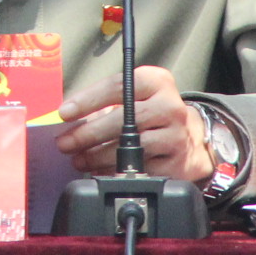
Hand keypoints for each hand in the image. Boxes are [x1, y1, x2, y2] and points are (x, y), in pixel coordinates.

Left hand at [54, 67, 213, 182]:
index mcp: (156, 82)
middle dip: (88, 133)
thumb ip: (104, 102)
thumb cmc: (152, 112)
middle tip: (65, 142)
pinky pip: (140, 170)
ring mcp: (175, 136)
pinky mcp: (176, 163)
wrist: (191, 137)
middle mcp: (169, 106)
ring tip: (79, 159)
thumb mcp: (135, 95)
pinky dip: (115, 172)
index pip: (117, 87)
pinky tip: (100, 171)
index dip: (87, 100)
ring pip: (131, 148)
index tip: (64, 113)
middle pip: (123, 120)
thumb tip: (68, 118)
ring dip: (98, 156)